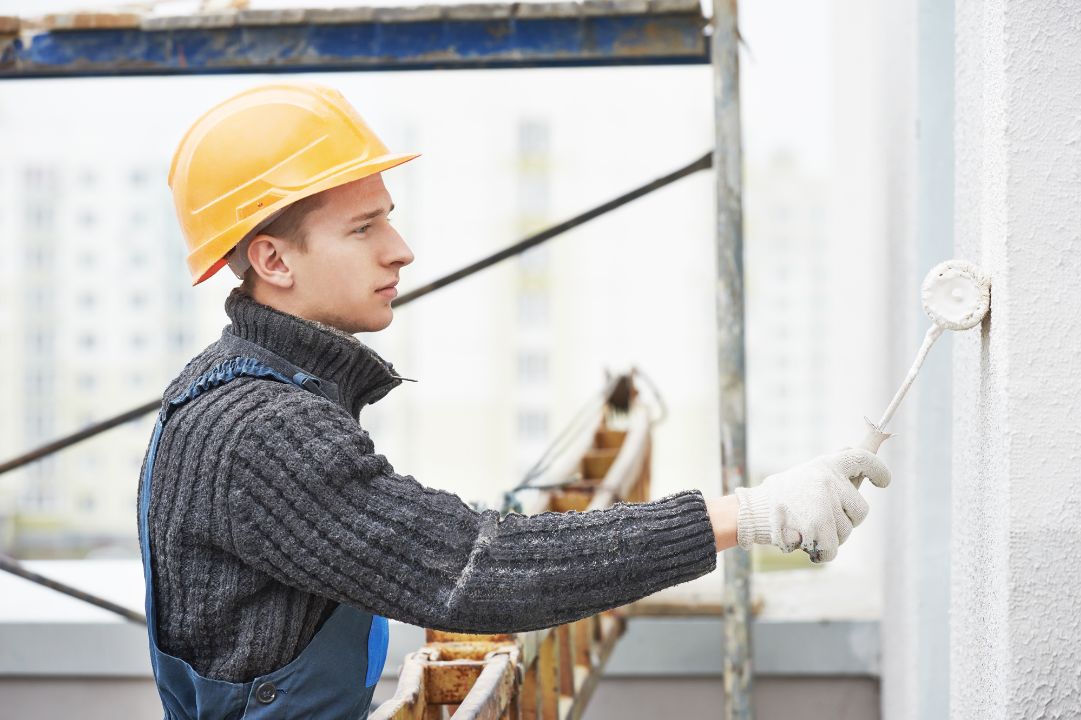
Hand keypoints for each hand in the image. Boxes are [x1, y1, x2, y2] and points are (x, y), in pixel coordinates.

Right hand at [734, 449, 889, 562]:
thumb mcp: (806, 473)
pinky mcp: (818, 528)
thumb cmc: (780, 495)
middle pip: (860, 511)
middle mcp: (829, 482)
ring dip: (830, 537)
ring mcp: (824, 505)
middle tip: (822, 520)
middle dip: (847, 521)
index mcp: (827, 465)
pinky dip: (822, 553)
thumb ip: (831, 468)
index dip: (879, 470)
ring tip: (805, 528)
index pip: (863, 459)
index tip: (884, 482)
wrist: (751, 512)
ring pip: (846, 532)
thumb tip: (852, 448)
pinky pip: (833, 549)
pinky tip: (805, 545)